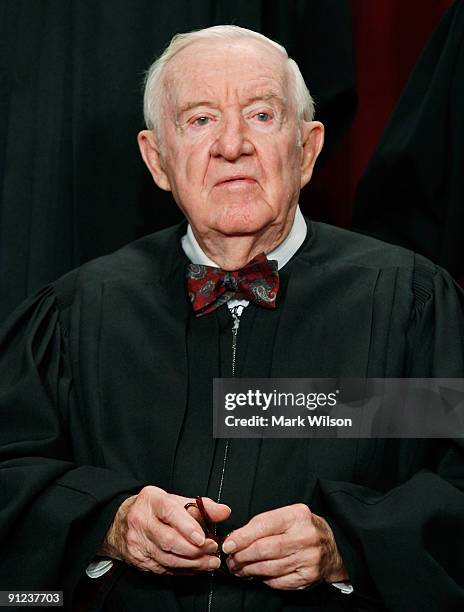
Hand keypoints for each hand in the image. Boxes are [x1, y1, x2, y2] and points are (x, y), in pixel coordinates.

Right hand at [99, 485, 230, 574]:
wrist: (122, 521)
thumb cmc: (154, 509)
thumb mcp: (176, 500)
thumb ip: (202, 506)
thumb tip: (224, 512)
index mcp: (152, 500)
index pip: (170, 513)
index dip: (187, 527)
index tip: (202, 537)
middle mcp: (141, 520)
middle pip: (169, 540)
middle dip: (194, 549)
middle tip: (213, 550)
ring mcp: (137, 542)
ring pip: (167, 558)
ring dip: (193, 563)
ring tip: (210, 562)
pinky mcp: (138, 560)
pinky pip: (164, 568)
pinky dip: (184, 570)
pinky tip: (197, 568)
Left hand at [223, 504, 347, 589]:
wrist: (334, 546)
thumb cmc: (304, 528)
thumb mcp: (288, 516)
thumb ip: (263, 523)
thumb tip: (236, 538)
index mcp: (297, 516)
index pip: (263, 525)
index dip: (242, 537)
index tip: (228, 544)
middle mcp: (304, 537)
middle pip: (263, 549)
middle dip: (242, 556)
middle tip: (231, 559)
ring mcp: (308, 559)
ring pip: (268, 568)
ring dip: (248, 570)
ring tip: (239, 568)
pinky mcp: (307, 577)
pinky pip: (278, 581)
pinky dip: (264, 579)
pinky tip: (257, 574)